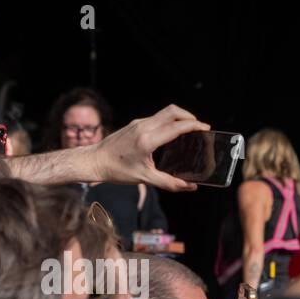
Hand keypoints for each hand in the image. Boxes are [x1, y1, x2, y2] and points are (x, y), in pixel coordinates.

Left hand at [88, 105, 209, 191]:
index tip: (205, 128)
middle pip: (172, 111)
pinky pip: (156, 118)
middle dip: (189, 116)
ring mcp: (138, 123)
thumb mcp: (145, 178)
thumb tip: (190, 187)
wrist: (94, 160)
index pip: (176, 126)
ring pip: (164, 113)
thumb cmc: (117, 170)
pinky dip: (169, 122)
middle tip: (200, 126)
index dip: (194, 125)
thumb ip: (170, 183)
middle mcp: (143, 127)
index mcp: (147, 140)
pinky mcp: (135, 124)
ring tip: (189, 130)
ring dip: (179, 118)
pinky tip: (172, 133)